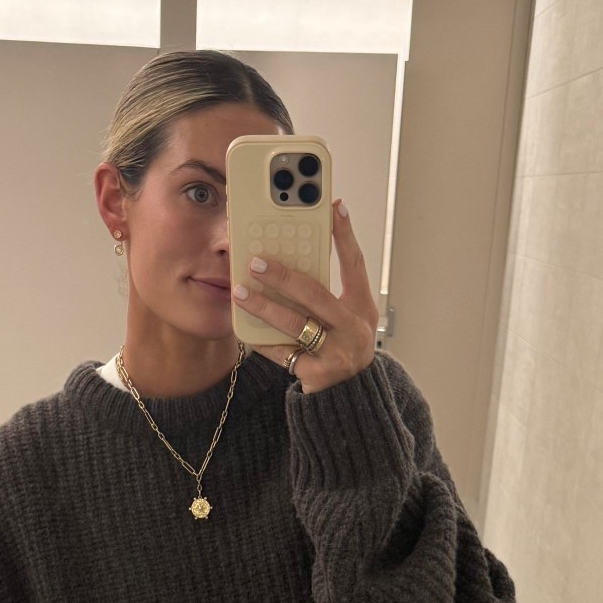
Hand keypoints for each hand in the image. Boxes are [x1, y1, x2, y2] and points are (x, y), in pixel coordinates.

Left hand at [231, 196, 378, 394]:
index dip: (345, 234)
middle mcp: (353, 328)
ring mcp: (337, 352)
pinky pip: (283, 353)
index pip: (354, 264)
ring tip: (240, 292)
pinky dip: (262, 340)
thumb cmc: (342, 346)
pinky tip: (243, 328)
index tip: (333, 206)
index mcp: (362, 307)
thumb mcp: (346, 317)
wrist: (350, 395)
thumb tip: (294, 257)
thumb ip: (328, 292)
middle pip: (315, 294)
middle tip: (255, 262)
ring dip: (264, 306)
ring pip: (295, 323)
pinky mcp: (318, 374)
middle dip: (283, 275)